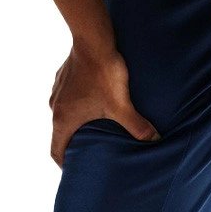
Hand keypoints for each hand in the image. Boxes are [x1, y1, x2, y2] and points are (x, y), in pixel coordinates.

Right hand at [48, 42, 160, 168]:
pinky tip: (93, 99)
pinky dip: (77, 103)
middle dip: (74, 143)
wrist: (93, 40)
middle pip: (60, 133)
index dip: (65, 164)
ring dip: (76, 121)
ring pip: (64, 113)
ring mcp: (58, 90)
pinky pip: (68, 96)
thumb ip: (137, 126)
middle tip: (90, 151)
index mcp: (63, 119)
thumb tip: (154, 140)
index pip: (56, 151)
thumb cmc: (103, 74)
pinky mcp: (63, 77)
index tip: (75, 170)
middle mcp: (55, 107)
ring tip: (94, 125)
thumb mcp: (121, 105)